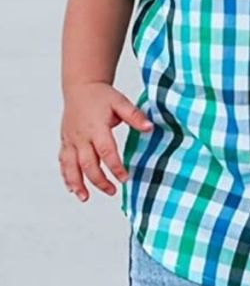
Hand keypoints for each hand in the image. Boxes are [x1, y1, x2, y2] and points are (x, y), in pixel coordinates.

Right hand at [59, 81, 152, 201]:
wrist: (81, 87)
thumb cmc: (102, 96)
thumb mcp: (121, 102)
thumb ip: (135, 116)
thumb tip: (150, 128)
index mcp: (96, 127)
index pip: (106, 151)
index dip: (115, 167)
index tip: (125, 178)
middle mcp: (81, 136)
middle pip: (88, 164)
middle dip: (99, 180)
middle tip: (113, 190)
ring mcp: (70, 140)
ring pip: (71, 166)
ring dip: (77, 183)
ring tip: (86, 198)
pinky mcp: (65, 142)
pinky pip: (63, 162)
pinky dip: (66, 176)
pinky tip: (73, 188)